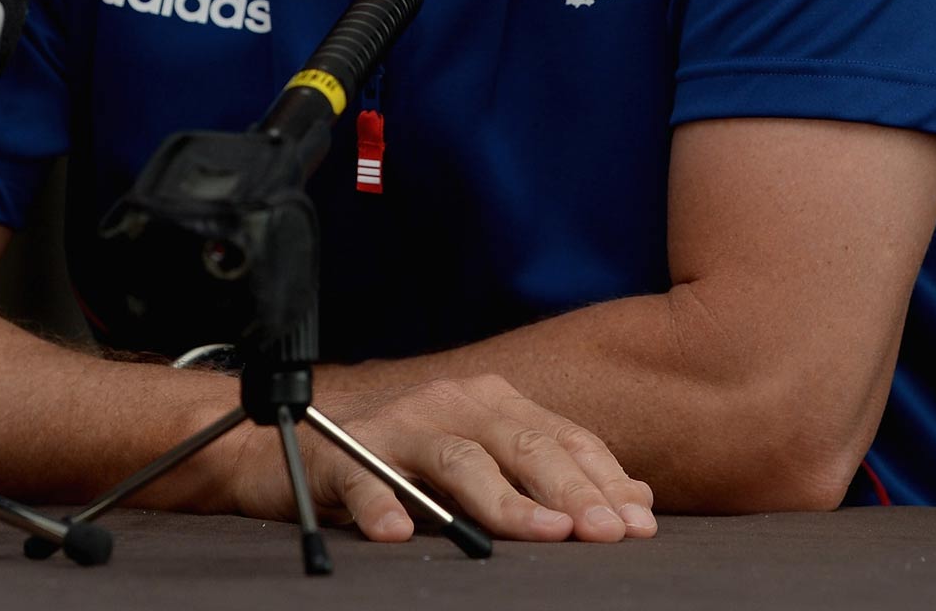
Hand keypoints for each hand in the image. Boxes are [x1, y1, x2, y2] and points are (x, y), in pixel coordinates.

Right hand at [227, 374, 657, 543]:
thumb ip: (552, 473)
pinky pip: (365, 479)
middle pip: (521, 445)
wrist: (296, 447)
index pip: (561, 439)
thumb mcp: (485, 462)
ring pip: (459, 459)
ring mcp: (398, 425)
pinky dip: (382, 504)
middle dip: (570, 492)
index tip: (638, 523)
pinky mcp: (343, 454)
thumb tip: (637, 496)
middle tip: (605, 533)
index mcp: (491, 401)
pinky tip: (398, 533)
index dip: (603, 480)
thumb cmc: (404, 460)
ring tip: (541, 534)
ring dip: (502, 499)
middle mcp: (451, 403)